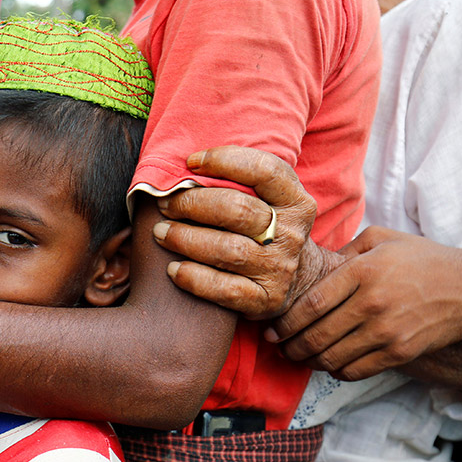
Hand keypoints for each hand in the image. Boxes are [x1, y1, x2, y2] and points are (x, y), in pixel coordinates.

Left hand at [152, 145, 336, 319]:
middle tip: (165, 204)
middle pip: (238, 210)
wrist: (300, 280)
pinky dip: (193, 278)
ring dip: (186, 239)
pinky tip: (174, 269)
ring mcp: (280, 269)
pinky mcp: (266, 300)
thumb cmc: (265, 230)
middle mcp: (292, 234)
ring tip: (161, 233)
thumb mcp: (268, 201)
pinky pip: (224, 289)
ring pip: (228, 250)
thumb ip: (240, 183)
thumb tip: (186, 167)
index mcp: (295, 201)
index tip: (191, 162)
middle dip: (193, 203)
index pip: (264, 170)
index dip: (224, 161)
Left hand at [267, 226, 461, 378]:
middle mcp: (373, 302)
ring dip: (309, 361)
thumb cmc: (423, 260)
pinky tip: (330, 363)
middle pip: (316, 335)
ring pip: (331, 357)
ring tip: (300, 357)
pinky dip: (335, 371)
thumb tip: (312, 266)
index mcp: (364, 271)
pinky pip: (354, 371)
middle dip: (290, 347)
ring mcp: (387, 331)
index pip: (311, 303)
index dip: (286, 321)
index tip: (272, 328)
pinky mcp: (399, 353)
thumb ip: (345, 250)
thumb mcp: (383, 238)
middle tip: (279, 347)